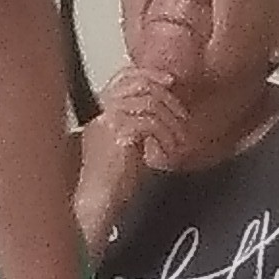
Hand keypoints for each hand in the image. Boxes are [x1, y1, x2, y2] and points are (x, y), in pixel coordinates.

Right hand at [76, 67, 192, 237]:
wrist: (96, 204)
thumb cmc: (112, 187)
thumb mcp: (129, 150)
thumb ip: (141, 130)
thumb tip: (164, 119)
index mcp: (101, 114)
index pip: (123, 77)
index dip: (148, 74)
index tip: (170, 81)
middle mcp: (102, 113)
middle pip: (136, 82)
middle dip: (165, 94)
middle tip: (182, 113)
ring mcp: (107, 122)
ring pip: (147, 100)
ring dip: (169, 118)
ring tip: (178, 136)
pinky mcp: (116, 134)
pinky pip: (149, 121)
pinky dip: (165, 134)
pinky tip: (168, 149)